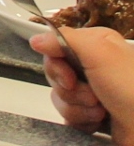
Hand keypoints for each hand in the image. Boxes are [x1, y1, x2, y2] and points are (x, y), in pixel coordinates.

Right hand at [34, 26, 133, 145]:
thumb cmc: (131, 90)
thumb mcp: (100, 53)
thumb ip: (65, 38)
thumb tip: (35, 40)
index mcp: (95, 44)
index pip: (54, 46)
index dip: (56, 64)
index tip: (69, 77)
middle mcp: (92, 65)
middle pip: (54, 72)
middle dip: (70, 89)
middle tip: (92, 96)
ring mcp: (91, 90)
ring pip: (59, 96)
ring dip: (77, 107)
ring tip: (100, 112)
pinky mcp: (90, 112)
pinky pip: (68, 114)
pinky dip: (81, 120)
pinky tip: (98, 122)